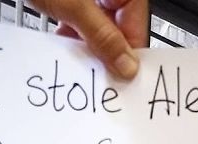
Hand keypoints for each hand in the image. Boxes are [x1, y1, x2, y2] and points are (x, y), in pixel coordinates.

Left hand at [29, 0, 148, 79]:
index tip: (117, 83)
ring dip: (86, 46)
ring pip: (99, 26)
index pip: (136, 29)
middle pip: (118, 29)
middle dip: (105, 54)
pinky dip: (72, 32)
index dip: (127, 59)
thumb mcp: (74, 4)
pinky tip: (61, 44)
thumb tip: (127, 65)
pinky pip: (81, 18)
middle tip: (93, 77)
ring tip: (73, 61)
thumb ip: (102, 36)